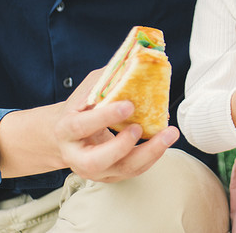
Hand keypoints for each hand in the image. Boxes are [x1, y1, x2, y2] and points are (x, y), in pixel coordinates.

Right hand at [53, 68, 178, 181]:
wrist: (66, 138)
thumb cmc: (80, 109)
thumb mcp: (87, 91)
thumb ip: (107, 79)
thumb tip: (136, 60)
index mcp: (66, 130)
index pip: (82, 126)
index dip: (105, 117)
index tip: (128, 105)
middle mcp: (77, 156)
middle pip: (97, 160)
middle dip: (123, 145)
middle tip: (141, 127)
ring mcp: (95, 170)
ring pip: (123, 169)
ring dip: (149, 153)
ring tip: (169, 134)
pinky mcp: (112, 175)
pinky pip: (135, 169)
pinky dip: (153, 154)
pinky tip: (165, 139)